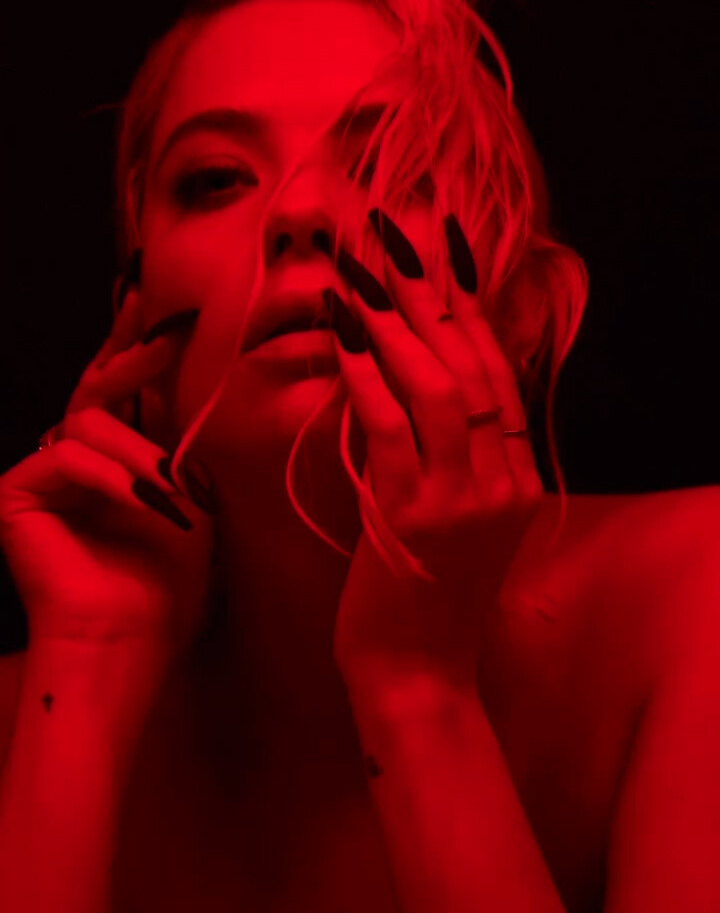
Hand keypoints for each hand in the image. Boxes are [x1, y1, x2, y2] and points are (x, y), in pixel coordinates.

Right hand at [0, 282, 215, 670]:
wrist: (133, 637)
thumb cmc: (168, 579)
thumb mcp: (188, 495)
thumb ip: (177, 439)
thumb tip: (181, 371)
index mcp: (114, 457)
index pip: (120, 389)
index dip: (135, 345)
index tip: (155, 301)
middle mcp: (73, 458)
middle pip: (94, 385)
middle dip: (133, 354)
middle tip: (168, 330)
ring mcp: (41, 474)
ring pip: (86, 422)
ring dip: (138, 452)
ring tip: (170, 493)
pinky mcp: (13, 493)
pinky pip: (65, 456)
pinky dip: (111, 478)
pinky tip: (145, 503)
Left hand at [327, 209, 543, 687]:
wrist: (416, 677)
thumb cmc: (420, 596)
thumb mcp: (449, 517)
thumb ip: (443, 453)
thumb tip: (401, 372)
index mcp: (520, 478)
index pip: (498, 371)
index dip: (468, 305)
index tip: (440, 249)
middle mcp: (504, 482)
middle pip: (473, 365)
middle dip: (429, 294)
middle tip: (390, 235)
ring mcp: (466, 501)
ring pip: (441, 386)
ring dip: (395, 322)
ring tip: (356, 271)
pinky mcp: (415, 519)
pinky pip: (392, 427)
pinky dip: (367, 373)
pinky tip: (341, 332)